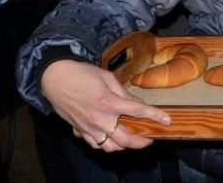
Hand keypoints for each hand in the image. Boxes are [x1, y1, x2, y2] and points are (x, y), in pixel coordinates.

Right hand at [41, 60, 170, 150]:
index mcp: (109, 101)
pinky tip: (114, 139)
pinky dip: (108, 145)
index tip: (167, 121)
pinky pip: (97, 145)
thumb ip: (124, 93)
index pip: (138, 112)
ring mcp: (90, 127)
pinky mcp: (81, 131)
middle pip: (127, 139)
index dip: (156, 116)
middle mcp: (100, 118)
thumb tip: (138, 104)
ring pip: (112, 147)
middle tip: (151, 138)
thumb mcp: (107, 77)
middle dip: (143, 142)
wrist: (55, 79)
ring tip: (133, 140)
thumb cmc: (81, 74)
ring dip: (125, 146)